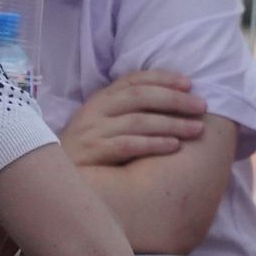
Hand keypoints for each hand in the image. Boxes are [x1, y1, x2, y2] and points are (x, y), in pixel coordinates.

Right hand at [58, 70, 205, 165]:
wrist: (53, 177)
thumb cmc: (90, 149)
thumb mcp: (106, 123)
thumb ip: (131, 110)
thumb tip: (176, 101)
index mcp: (101, 98)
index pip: (134, 79)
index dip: (163, 78)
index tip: (189, 84)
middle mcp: (96, 110)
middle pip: (140, 97)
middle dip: (175, 100)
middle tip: (202, 106)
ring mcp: (92, 131)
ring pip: (138, 121)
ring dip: (171, 123)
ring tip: (197, 129)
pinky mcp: (92, 153)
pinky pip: (128, 145)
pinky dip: (154, 144)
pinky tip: (174, 146)